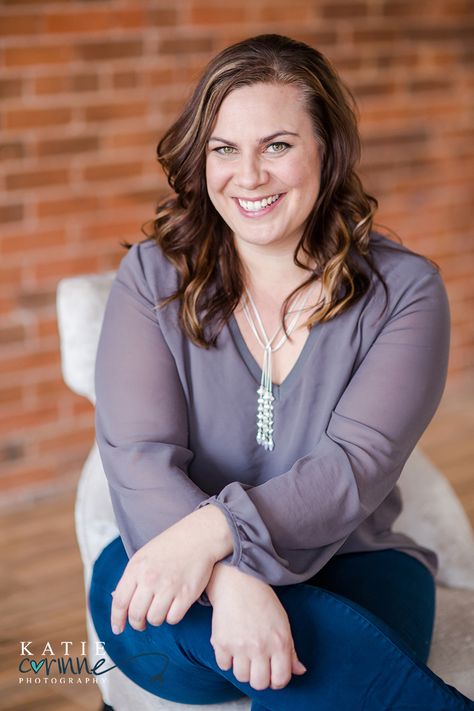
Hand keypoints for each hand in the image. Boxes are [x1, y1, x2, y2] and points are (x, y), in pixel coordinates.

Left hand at [110, 505, 232, 633]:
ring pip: (154, 619)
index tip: (118, 629)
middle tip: (141, 623)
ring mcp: (169, 587)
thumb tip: (118, 600)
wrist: (198, 536)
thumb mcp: (144, 556)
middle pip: (136, 615)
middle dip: (137, 624)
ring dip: (156, 619)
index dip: (117, 619)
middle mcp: (150, 578)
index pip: (120, 601)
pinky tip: (174, 607)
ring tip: (160, 610)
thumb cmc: (169, 546)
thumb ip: (131, 577)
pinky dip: (172, 616)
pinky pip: (173, 618)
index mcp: (136, 568)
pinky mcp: (186, 594)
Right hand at [207, 564, 306, 690]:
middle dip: (260, 678)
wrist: (238, 582)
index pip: (281, 679)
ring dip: (243, 670)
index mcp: (279, 643)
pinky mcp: (221, 642)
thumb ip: (291, 650)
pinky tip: (231, 648)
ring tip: (244, 655)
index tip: (273, 674)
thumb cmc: (263, 601)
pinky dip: (227, 660)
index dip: (278, 680)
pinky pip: (223, 666)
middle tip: (258, 666)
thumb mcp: (283, 623)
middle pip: (259, 683)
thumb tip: (299, 671)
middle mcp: (259, 647)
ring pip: (241, 677)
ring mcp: (239, 646)